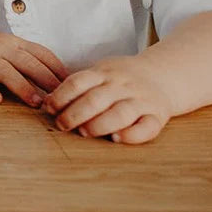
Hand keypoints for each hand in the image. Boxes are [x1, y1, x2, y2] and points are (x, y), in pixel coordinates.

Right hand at [0, 28, 68, 106]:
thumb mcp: (5, 49)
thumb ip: (26, 62)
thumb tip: (58, 84)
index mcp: (13, 42)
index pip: (41, 53)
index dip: (58, 69)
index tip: (74, 86)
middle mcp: (0, 45)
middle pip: (27, 62)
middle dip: (46, 80)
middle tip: (62, 98)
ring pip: (5, 70)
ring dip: (23, 86)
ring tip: (37, 103)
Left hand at [41, 55, 173, 143]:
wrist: (162, 74)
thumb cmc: (121, 78)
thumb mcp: (100, 72)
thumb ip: (79, 86)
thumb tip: (48, 103)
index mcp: (105, 72)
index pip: (78, 82)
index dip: (61, 96)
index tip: (49, 108)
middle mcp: (122, 85)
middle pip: (96, 99)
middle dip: (75, 114)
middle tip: (62, 124)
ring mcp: (141, 100)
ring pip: (120, 113)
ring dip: (99, 124)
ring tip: (84, 132)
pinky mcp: (158, 116)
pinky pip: (147, 127)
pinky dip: (132, 134)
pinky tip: (117, 139)